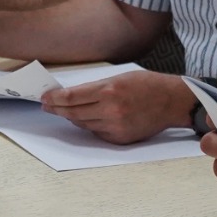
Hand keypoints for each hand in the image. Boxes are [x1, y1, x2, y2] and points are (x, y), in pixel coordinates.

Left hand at [40, 68, 192, 144]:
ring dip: (72, 118)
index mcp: (109, 91)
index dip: (54, 99)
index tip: (45, 98)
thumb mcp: (119, 78)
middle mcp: (111, 111)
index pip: (72, 98)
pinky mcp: (120, 139)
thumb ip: (96, 87)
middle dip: (57, 109)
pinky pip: (97, 133)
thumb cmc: (147, 85)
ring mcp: (115, 127)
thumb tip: (72, 95)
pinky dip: (90, 126)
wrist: (171, 102)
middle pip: (73, 114)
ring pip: (83, 125)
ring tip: (64, 111)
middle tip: (47, 106)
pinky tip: (87, 119)